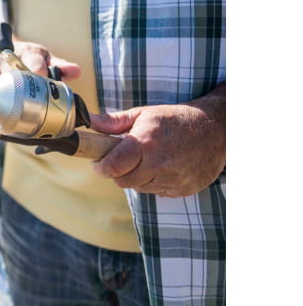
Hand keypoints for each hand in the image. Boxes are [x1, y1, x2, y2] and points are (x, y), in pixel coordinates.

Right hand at [0, 39, 80, 107]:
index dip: (37, 69)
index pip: (33, 59)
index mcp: (27, 51)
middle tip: (29, 113)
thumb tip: (76, 72)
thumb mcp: (44, 60)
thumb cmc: (24, 60)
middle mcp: (5, 55)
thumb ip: (59, 67)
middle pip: (12, 76)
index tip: (41, 78)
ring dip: (4, 104)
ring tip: (13, 121)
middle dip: (20, 94)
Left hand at [89, 89, 225, 197]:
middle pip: (122, 181)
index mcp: (144, 144)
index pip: (112, 168)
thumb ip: (113, 122)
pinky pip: (157, 192)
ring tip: (148, 159)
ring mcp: (173, 180)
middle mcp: (158, 165)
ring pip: (139, 188)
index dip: (100, 167)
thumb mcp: (143, 114)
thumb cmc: (175, 119)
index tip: (98, 163)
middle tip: (123, 159)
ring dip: (137, 177)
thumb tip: (88, 122)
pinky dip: (154, 182)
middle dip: (118, 172)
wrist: (216, 129)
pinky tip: (164, 166)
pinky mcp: (183, 190)